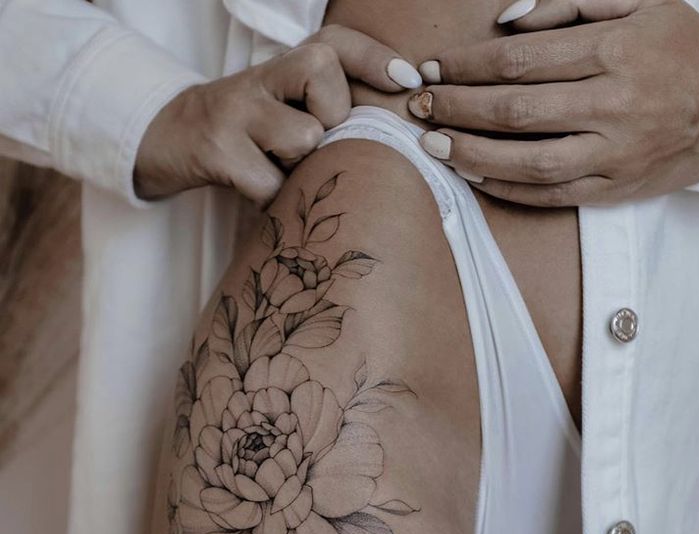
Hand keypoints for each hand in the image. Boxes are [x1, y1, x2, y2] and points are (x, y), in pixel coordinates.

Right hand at [134, 25, 420, 204]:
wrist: (167, 140)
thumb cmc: (245, 133)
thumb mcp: (282, 108)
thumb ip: (327, 111)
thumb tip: (392, 138)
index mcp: (281, 66)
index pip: (335, 44)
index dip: (374, 58)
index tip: (409, 81)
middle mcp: (260, 77)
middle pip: (326, 89)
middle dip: (330, 126)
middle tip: (301, 148)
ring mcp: (236, 111)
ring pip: (303, 138)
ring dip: (298, 168)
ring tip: (276, 171)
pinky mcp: (217, 149)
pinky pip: (272, 185)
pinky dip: (272, 200)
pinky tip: (257, 193)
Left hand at [409, 0, 698, 205]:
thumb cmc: (679, 50)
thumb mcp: (641, 1)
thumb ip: (571, 2)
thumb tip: (506, 21)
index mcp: (615, 50)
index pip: (520, 60)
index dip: (467, 65)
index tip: (433, 68)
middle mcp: (613, 104)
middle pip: (515, 111)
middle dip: (457, 109)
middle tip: (420, 107)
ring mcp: (614, 153)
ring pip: (528, 162)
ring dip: (473, 156)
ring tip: (434, 147)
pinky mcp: (614, 189)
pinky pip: (551, 195)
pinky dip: (508, 189)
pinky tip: (474, 176)